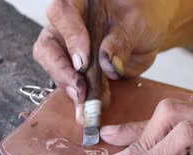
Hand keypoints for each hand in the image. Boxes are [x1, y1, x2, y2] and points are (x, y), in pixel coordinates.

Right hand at [33, 0, 192, 122]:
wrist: (144, 36)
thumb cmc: (139, 19)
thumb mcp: (136, 25)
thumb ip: (120, 41)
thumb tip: (107, 62)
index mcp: (78, 4)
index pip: (62, 14)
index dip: (70, 38)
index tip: (83, 62)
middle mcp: (65, 27)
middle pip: (48, 48)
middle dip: (63, 72)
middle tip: (81, 90)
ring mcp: (66, 51)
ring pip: (56, 71)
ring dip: (72, 89)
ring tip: (91, 104)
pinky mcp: (73, 72)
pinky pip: (70, 86)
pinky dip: (80, 99)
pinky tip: (91, 108)